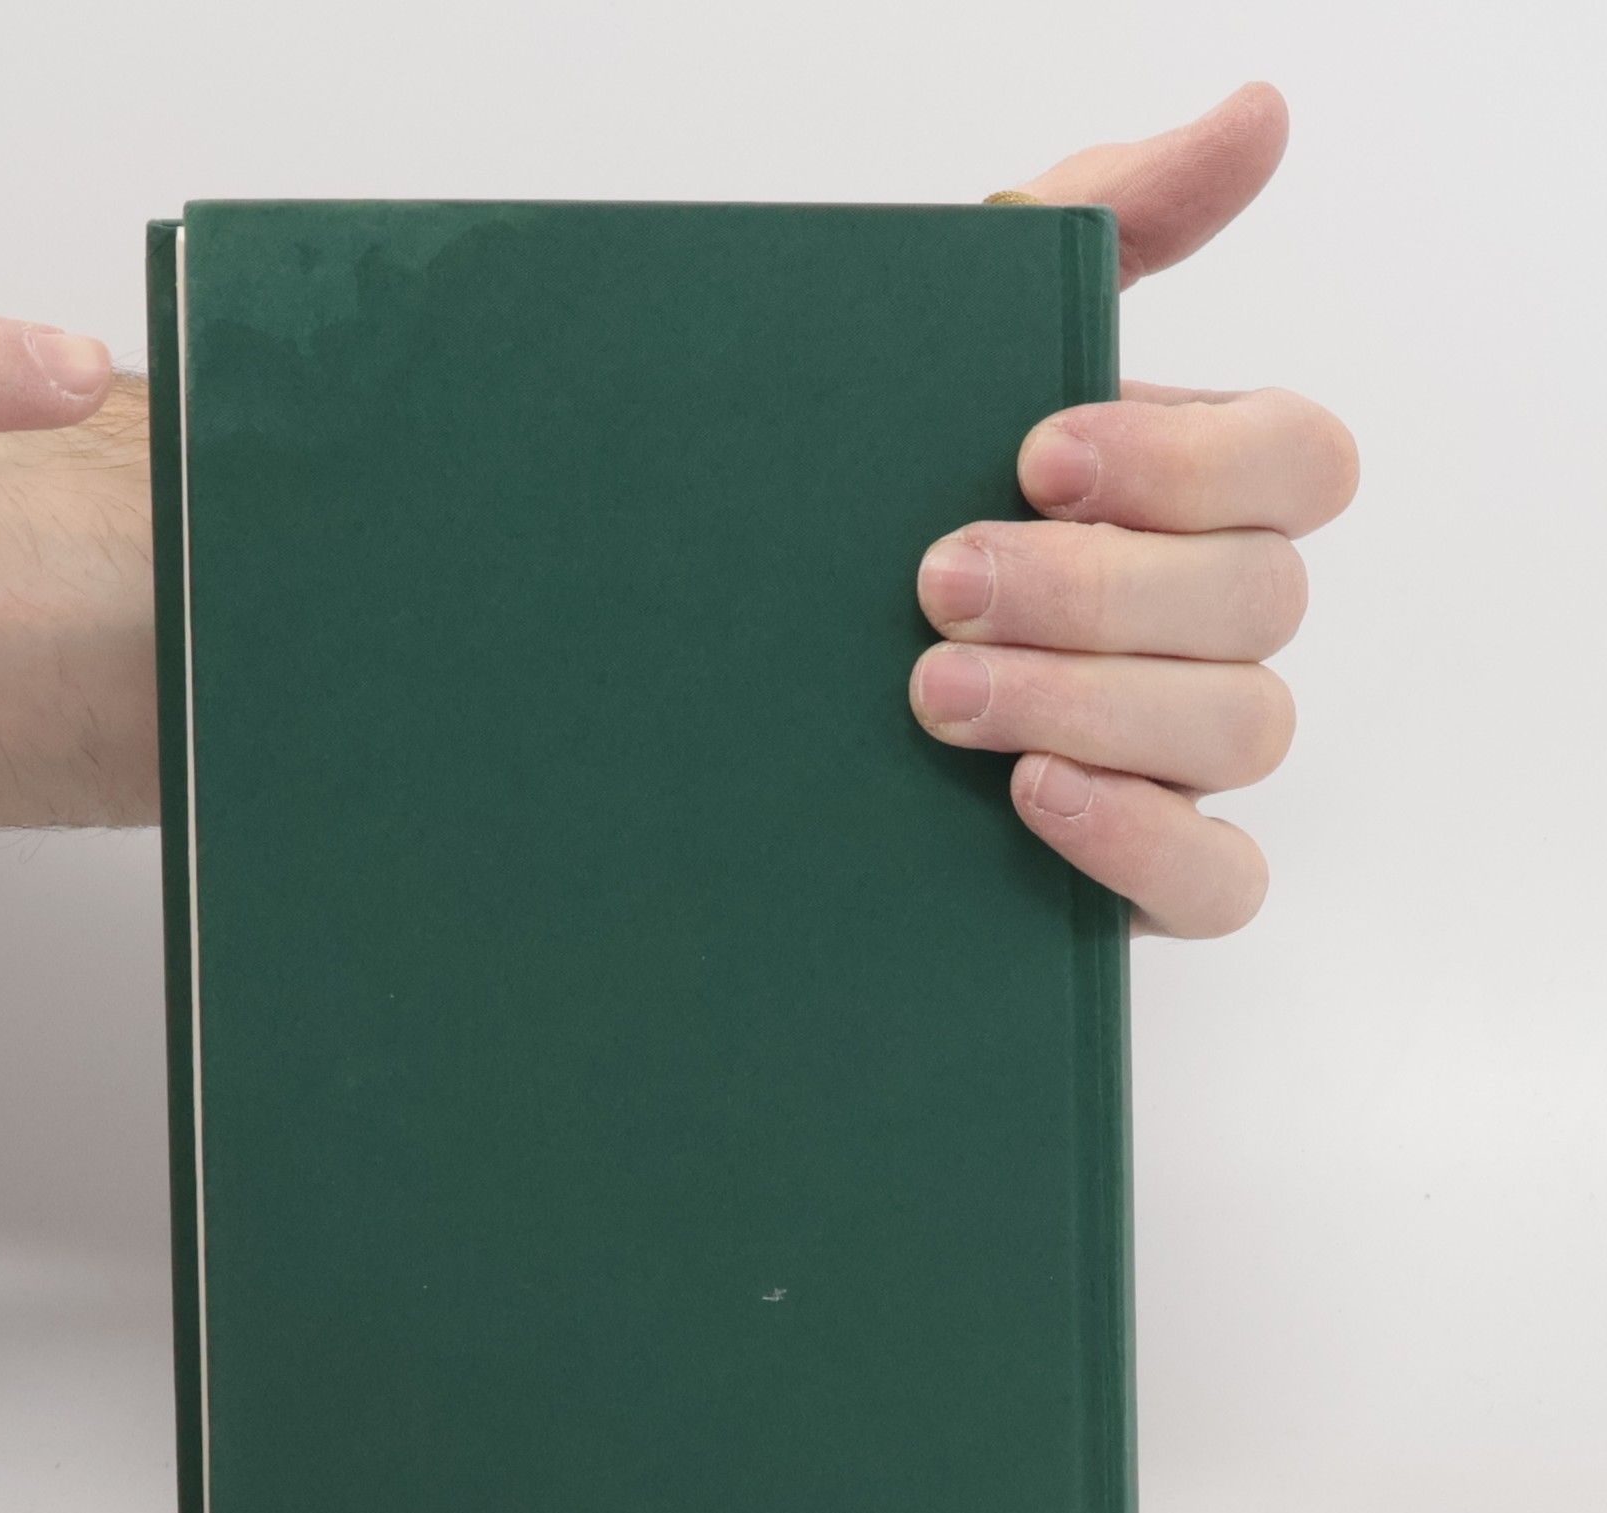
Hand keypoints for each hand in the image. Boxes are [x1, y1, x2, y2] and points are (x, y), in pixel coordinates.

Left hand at [908, 84, 1358, 937]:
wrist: (730, 685)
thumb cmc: (860, 507)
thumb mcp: (940, 349)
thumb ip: (1095, 227)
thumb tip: (1256, 115)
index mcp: (1184, 498)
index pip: (1298, 463)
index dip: (1194, 461)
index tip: (1033, 452)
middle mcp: (1202, 621)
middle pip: (1262, 599)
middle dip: (1100, 588)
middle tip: (936, 584)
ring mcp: (1178, 751)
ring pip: (1244, 731)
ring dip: (1094, 700)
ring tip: (935, 694)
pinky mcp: (1140, 870)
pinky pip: (1221, 882)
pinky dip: (1143, 841)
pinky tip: (1033, 797)